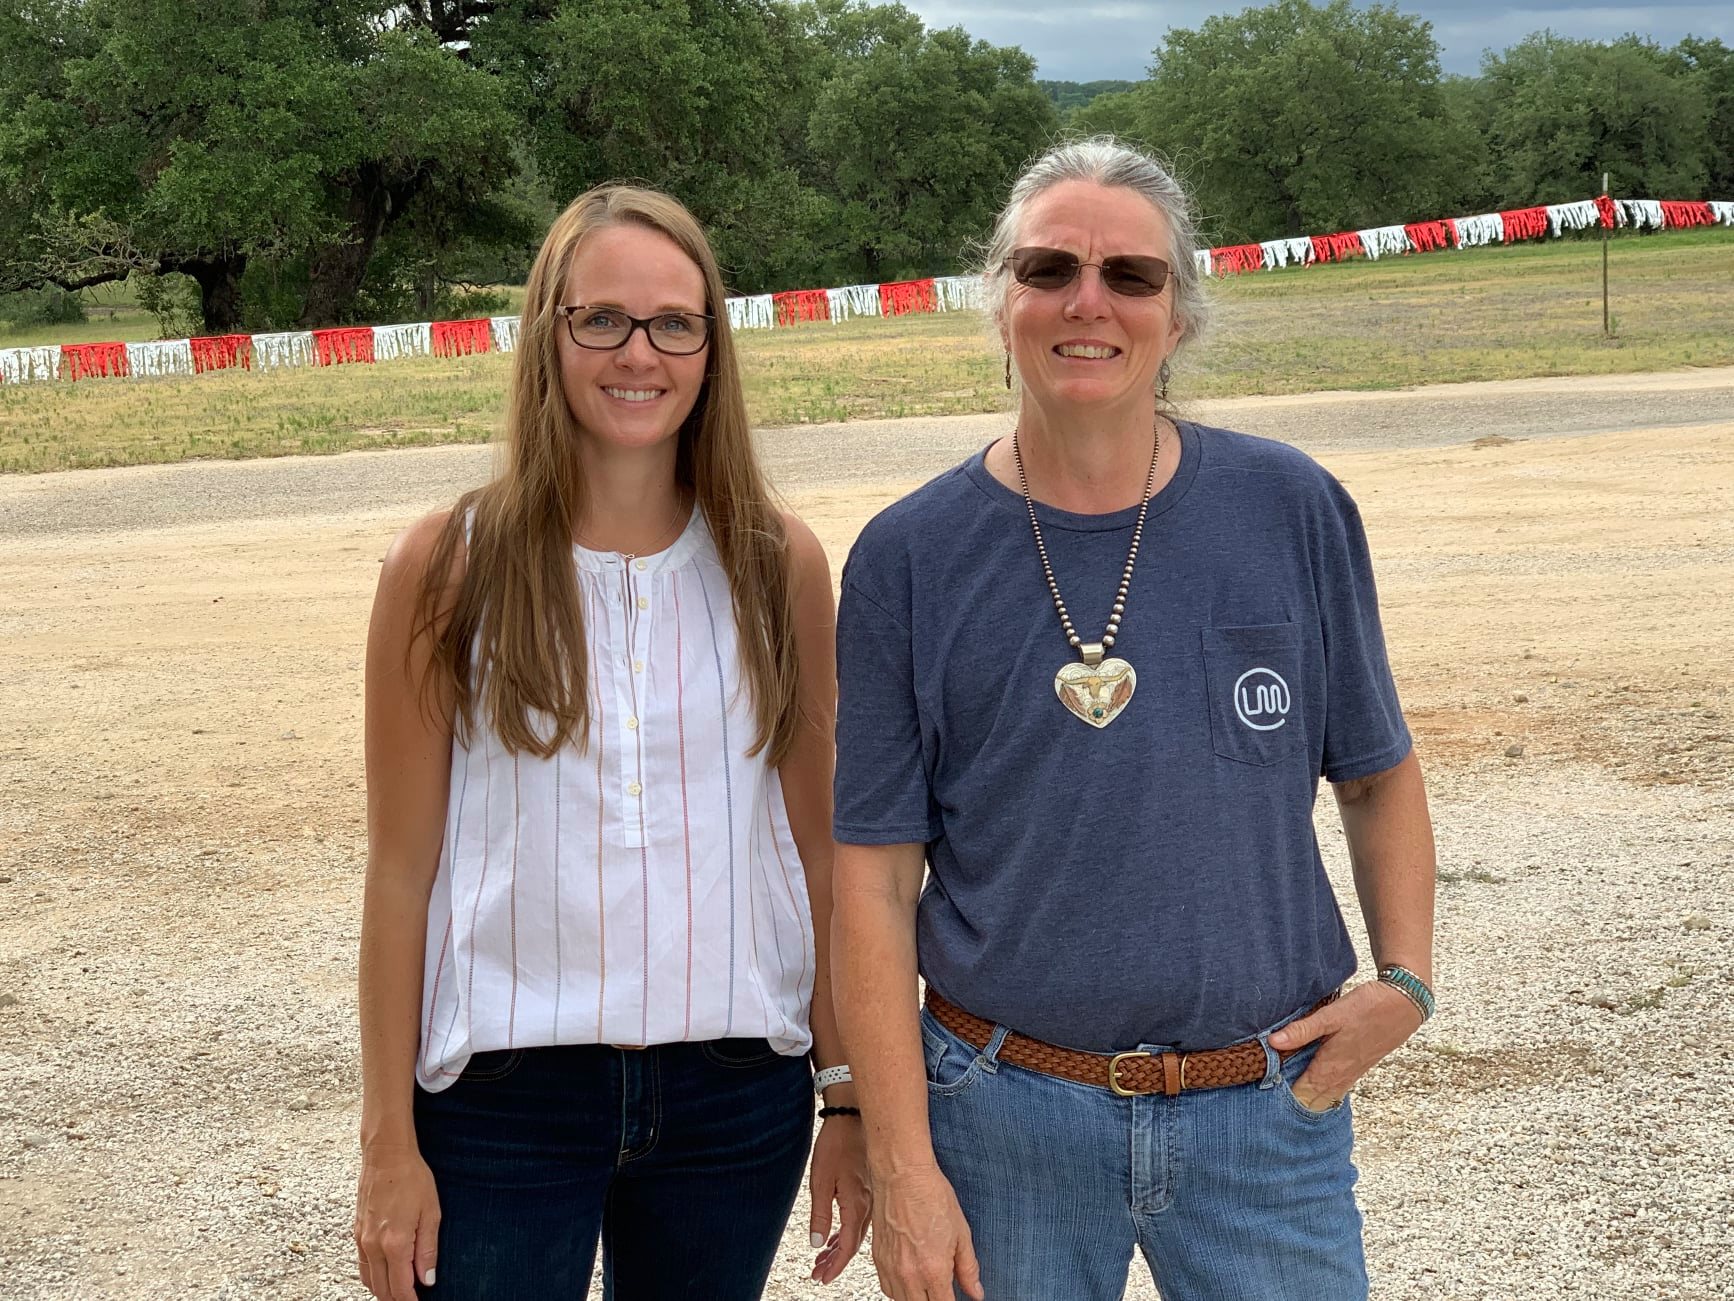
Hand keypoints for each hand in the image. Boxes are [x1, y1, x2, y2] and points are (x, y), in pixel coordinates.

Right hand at [354, 1143, 440, 1299]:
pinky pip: (362, 1265)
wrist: (385, 1155)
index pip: (400, 1288)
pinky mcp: (357, 1232)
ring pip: (368, 1280)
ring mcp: (362, 1240)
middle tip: (413, 1298)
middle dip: (397, 1299)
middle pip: (382, 1289)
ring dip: (383, 1290)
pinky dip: (373, 1276)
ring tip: (401, 1289)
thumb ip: (428, 1249)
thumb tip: (428, 1279)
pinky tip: (386, 1272)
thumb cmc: (411, 1178)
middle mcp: (374, 1246)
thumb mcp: (431, 1212)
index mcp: (395, 1243)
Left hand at [807, 1116, 872, 1282]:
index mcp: (856, 1205)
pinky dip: (846, 1232)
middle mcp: (868, 1205)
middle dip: (835, 1261)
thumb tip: (817, 1243)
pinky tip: (835, 1236)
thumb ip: (820, 1214)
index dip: (835, 1265)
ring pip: (856, 1232)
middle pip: (853, 1243)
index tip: (822, 1278)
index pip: (848, 1247)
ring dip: (839, 1248)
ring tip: (822, 1259)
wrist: (853, 1118)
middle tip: (818, 1273)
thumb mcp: (821, 1180)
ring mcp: (871, 1198)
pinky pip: (859, 1219)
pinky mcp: (868, 1189)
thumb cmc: (836, 1145)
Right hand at [869, 1164, 982, 1300]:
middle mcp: (909, 1274)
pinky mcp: (878, 1259)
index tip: (956, 1297)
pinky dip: (899, 1290)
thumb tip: (976, 1292)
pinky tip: (910, 1279)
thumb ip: (968, 1268)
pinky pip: (887, 1288)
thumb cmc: (931, 1195)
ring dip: (916, 1299)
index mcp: (933, 1270)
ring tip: (928, 1287)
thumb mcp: (961, 1233)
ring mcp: (890, 1267)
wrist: (901, 1174)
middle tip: (943, 1291)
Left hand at [1268, 980, 1424, 1111]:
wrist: (1403, 1004)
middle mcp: (1340, 1077)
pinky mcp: (1357, 1068)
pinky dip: (1319, 1091)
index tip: (1262, 1099)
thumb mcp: (1331, 1015)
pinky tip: (1307, 1083)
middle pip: (1311, 1103)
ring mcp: (1350, 1074)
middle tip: (1266, 1103)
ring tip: (1281, 1097)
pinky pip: (1334, 1088)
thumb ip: (1302, 1030)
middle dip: (1290, 1105)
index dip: (1281, 1101)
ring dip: (1305, 1099)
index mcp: (1330, 1067)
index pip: (1301, 1096)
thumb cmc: (1367, 1008)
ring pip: (1324, 1097)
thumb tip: (1272, 1043)